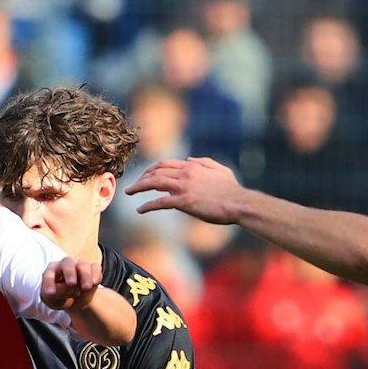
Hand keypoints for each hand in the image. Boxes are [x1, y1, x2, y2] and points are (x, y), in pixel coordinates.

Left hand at [40, 257, 102, 310]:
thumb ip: (54, 295)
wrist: (75, 299)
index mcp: (51, 271)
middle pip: (67, 262)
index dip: (49, 283)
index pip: (49, 274)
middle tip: (71, 284)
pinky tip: (94, 283)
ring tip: (86, 288)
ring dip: (85, 276)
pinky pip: (95, 267)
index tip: (51, 293)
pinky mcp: (92, 270)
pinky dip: (95, 274)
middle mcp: (65, 265)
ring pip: (83, 265)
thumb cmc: (59, 298)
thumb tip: (65, 288)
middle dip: (69, 272)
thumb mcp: (52, 301)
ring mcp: (79, 265)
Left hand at [127, 157, 246, 224]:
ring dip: (139, 187)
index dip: (152, 169)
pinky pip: (160, 202)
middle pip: (156, 171)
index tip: (145, 175)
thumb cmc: (232, 189)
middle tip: (134, 185)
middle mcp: (185, 173)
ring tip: (129, 192)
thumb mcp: (219, 169)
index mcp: (192, 166)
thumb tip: (188, 159)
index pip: (166, 164)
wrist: (238, 203)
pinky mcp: (184, 202)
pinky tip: (140, 210)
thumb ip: (203, 162)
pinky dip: (147, 205)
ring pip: (154, 183)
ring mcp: (184, 187)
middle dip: (142, 177)